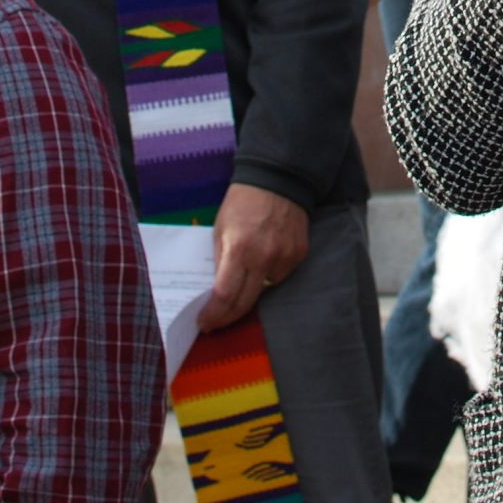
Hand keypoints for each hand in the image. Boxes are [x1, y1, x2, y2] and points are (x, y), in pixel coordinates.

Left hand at [197, 182, 309, 331]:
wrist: (278, 180)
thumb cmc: (243, 202)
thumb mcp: (221, 228)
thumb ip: (221, 259)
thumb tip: (217, 289)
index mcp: (239, 249)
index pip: (225, 295)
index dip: (213, 314)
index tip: (204, 323)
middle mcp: (263, 258)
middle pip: (245, 303)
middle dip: (227, 317)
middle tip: (216, 323)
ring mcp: (284, 259)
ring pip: (264, 291)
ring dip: (250, 293)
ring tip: (239, 287)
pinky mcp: (298, 256)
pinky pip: (279, 276)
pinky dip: (268, 276)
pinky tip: (262, 263)